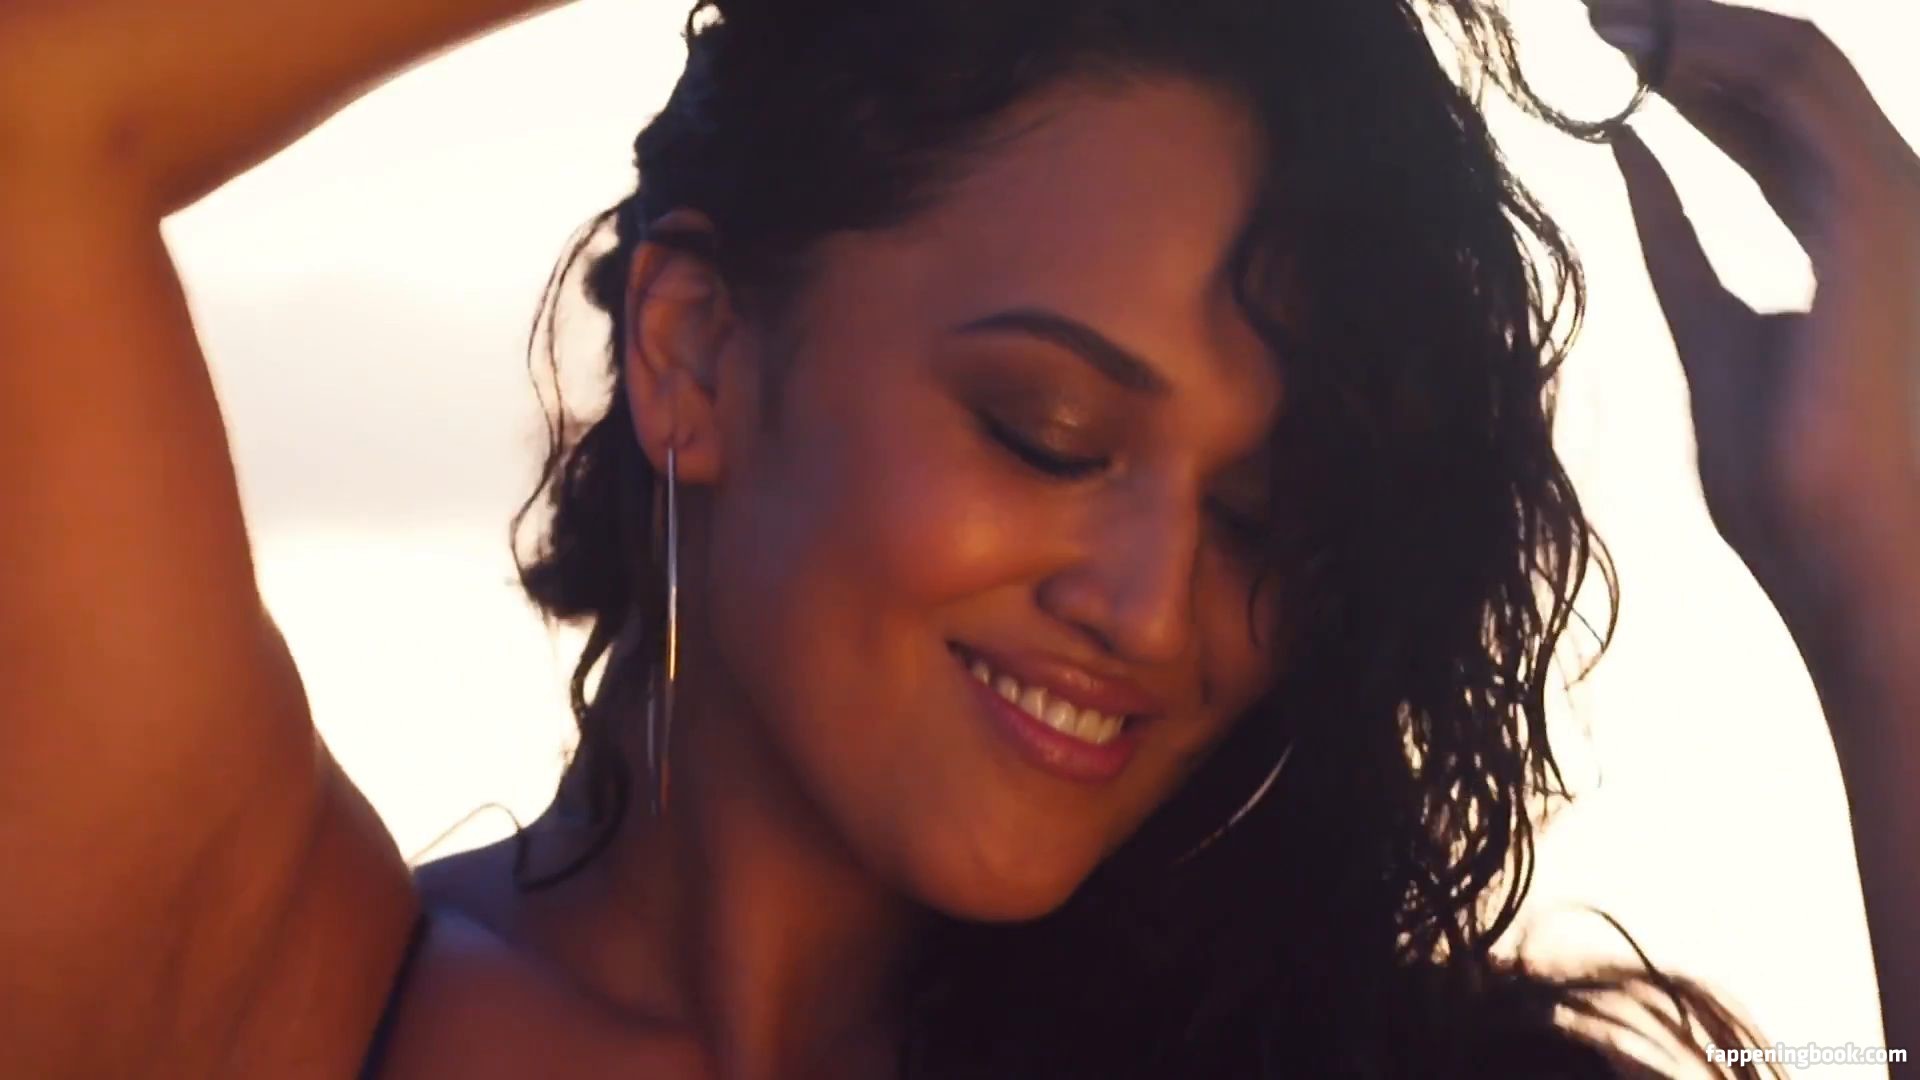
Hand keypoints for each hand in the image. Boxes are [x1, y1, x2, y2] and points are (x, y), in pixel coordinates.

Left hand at [1585, 0, 1919, 630]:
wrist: (1843, 552)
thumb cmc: (1787, 473)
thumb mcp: (1707, 326)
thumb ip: (1675, 238)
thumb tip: (1626, 155)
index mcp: (1847, 232)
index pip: (1769, 121)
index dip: (1689, 74)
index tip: (1607, 47)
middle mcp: (1878, 198)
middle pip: (1780, 78)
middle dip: (1689, 33)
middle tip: (1597, 9)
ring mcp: (1888, 197)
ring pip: (1793, 61)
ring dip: (1696, 25)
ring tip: (1606, 11)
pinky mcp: (1874, 208)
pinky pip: (1797, 86)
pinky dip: (1721, 50)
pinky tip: (1651, 44)